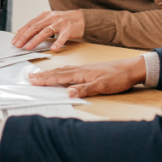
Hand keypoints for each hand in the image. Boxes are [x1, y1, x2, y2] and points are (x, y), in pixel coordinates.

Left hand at [13, 10, 84, 50]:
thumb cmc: (63, 20)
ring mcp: (60, 23)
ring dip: (36, 40)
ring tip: (29, 47)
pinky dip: (57, 43)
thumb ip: (36, 25)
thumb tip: (21, 31)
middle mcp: (51, 18)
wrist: (81, 18)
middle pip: (35, 27)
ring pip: (46, 31)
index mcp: (45, 15)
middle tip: (18, 45)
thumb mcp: (48, 19)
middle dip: (25, 36)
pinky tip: (53, 49)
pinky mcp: (69, 29)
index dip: (21, 33)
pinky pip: (63, 37)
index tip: (14, 41)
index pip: (30, 24)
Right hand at [27, 57, 147, 97]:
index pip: (59, 76)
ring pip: (63, 70)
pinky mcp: (89, 70)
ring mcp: (85, 69)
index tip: (33, 80)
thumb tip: (68, 92)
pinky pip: (70, 70)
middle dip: (43, 75)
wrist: (131, 69)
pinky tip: (61, 74)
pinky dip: (61, 72)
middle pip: (58, 72)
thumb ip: (85, 89)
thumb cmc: (118, 77)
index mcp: (82, 73)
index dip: (45, 79)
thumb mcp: (102, 86)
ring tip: (41, 75)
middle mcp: (81, 69)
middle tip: (30, 76)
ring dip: (51, 73)